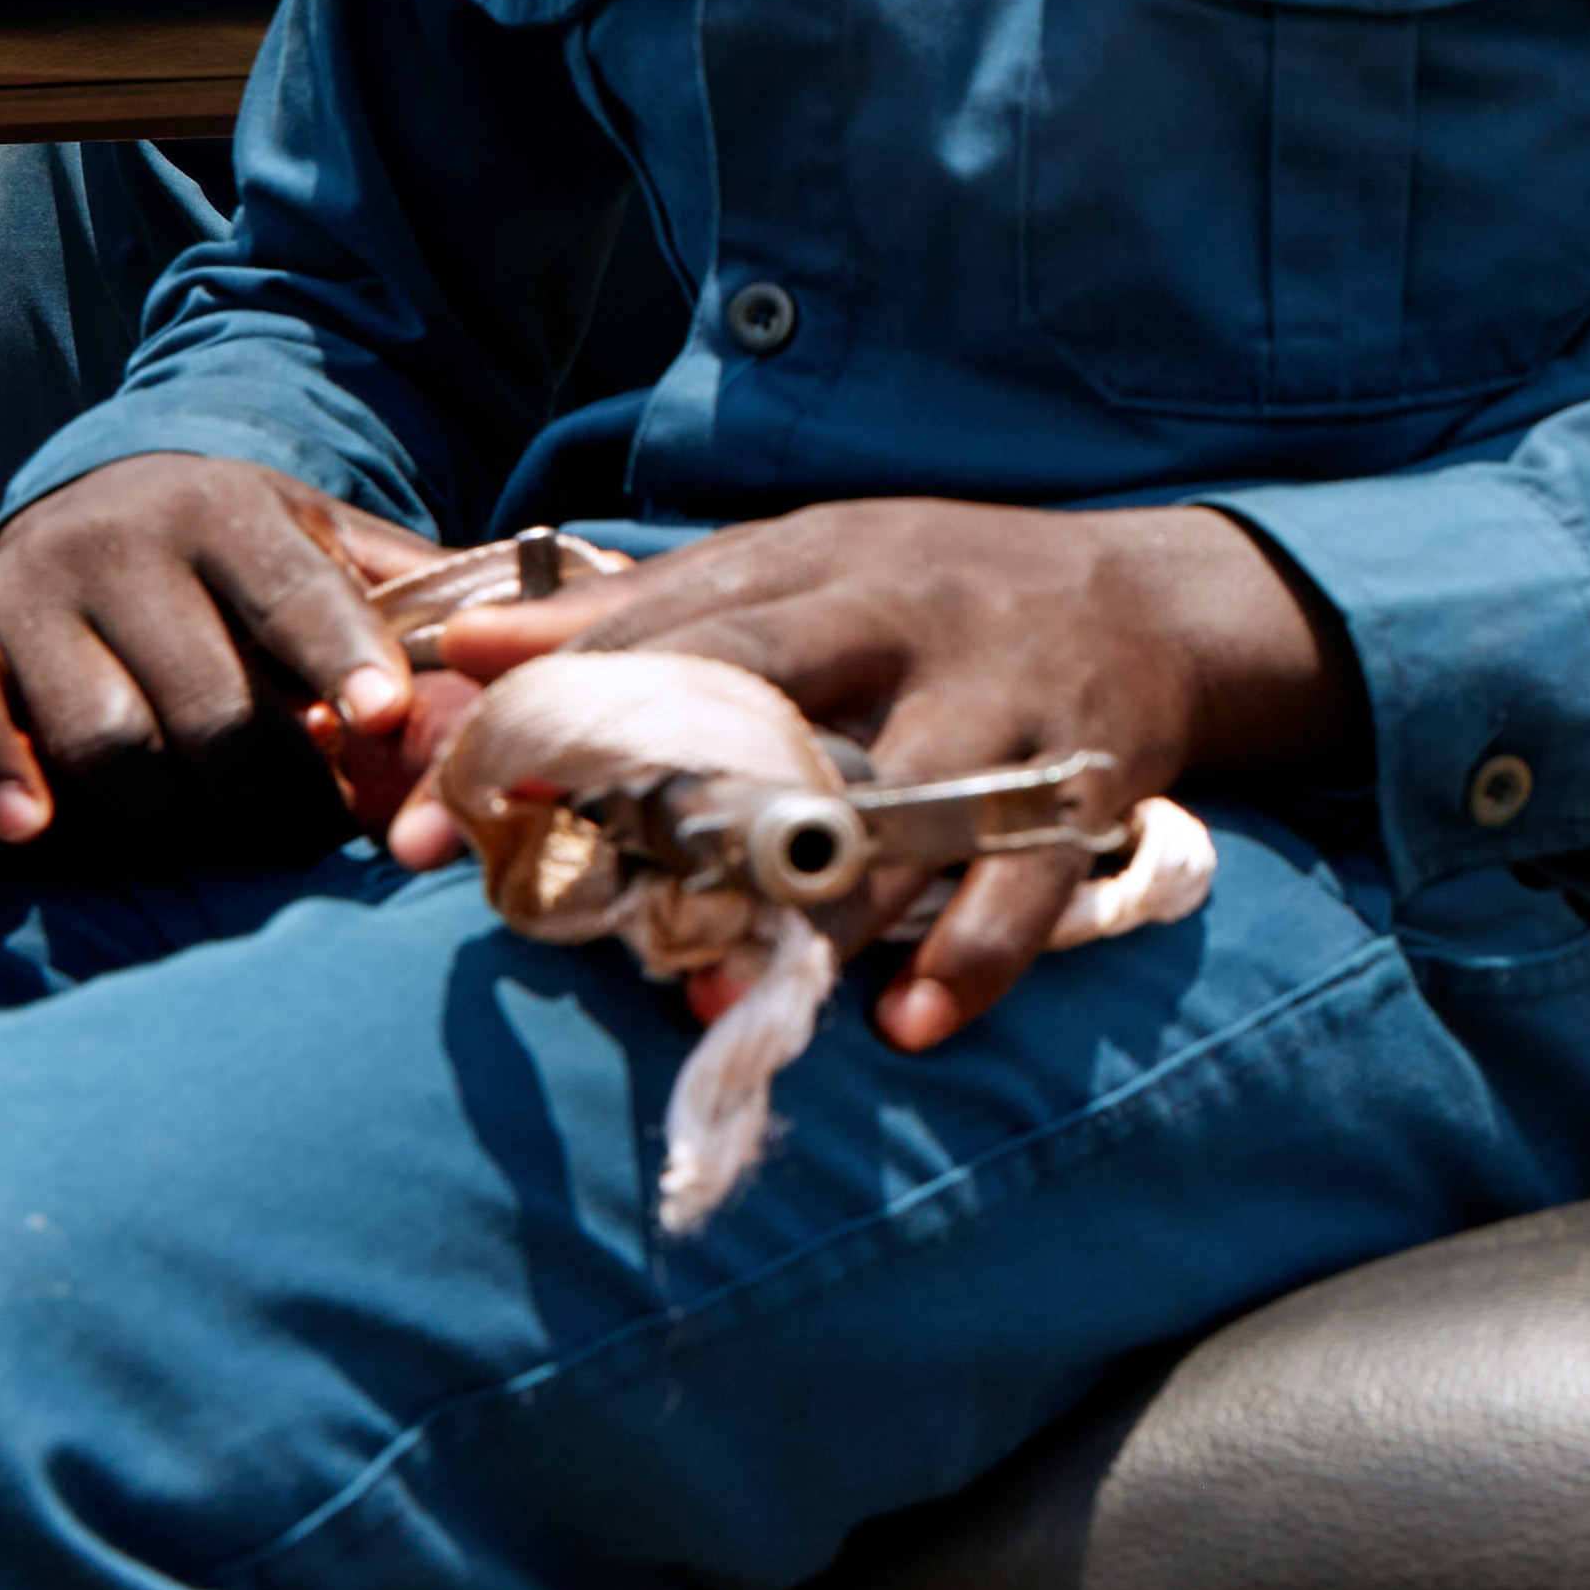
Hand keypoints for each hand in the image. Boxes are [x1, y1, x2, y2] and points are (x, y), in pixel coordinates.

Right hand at [0, 456, 448, 854]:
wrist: (99, 499)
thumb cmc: (247, 558)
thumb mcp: (337, 546)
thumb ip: (434, 594)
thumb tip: (582, 621)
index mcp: (232, 512)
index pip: (294, 593)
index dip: (341, 660)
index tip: (381, 720)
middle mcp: (121, 542)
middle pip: (205, 701)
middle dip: (262, 784)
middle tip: (292, 818)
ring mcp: (30, 590)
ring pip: (102, 736)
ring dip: (163, 810)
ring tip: (203, 821)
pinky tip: (33, 829)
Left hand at [404, 501, 1359, 1052]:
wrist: (1161, 601)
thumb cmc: (942, 588)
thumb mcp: (807, 563)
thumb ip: (648, 607)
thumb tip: (467, 647)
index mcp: (826, 566)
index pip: (669, 633)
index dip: (545, 711)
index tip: (428, 800)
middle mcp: (910, 629)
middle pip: (765, 705)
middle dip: (642, 809)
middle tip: (548, 905)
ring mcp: (1003, 708)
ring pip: (894, 811)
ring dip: (800, 911)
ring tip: (713, 996)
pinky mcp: (1084, 788)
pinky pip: (1024, 888)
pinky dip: (967, 960)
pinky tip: (901, 1026)